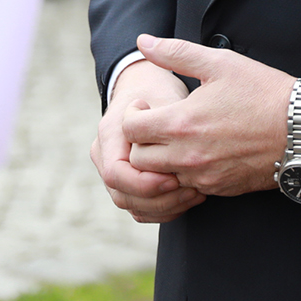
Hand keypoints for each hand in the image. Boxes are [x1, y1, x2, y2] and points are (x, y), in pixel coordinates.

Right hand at [92, 57, 204, 222]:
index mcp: (108, 134)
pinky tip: (189, 198)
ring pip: (132, 205)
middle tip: (192, 190)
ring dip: (165, 207)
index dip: (143, 183)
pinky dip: (164, 210)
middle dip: (159, 200)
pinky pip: (140, 208)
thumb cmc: (158, 93)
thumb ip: (163, 122)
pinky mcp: (127, 183)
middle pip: (122, 195)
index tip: (174, 178)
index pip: (115, 173)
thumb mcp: (164, 100)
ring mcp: (113, 172)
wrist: (146, 89)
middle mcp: (104, 156)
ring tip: (196, 194)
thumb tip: (172, 145)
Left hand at [122, 34, 295, 196]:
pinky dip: (184, 173)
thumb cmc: (263, 92)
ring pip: (161, 177)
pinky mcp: (220, 189)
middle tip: (158, 123)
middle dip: (141, 141)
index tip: (148, 106)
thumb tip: (143, 42)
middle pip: (138, 159)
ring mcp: (204, 176)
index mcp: (182, 123)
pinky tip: (199, 152)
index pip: (130, 129)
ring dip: (161, 160)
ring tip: (178, 138)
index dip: (132, 114)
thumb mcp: (220, 63)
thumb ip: (175, 52)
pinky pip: (187, 187)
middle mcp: (188, 156)